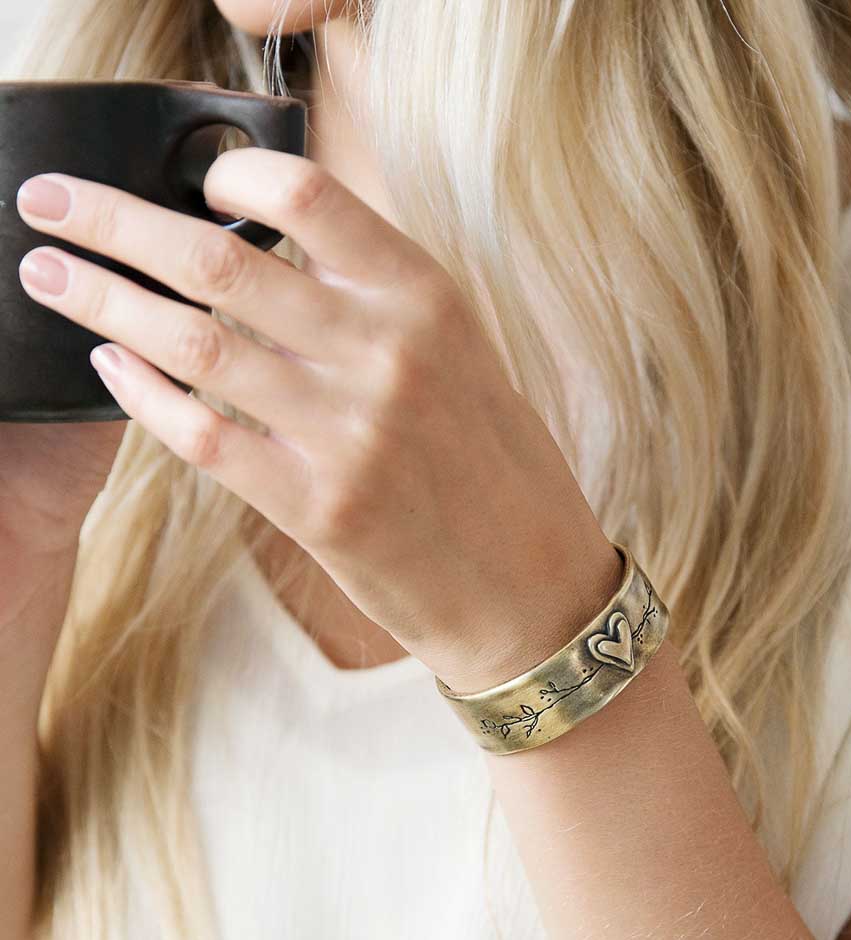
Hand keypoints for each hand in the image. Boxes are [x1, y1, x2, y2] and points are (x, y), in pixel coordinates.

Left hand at [14, 151, 622, 691]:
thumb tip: (274, 252)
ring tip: (49, 275)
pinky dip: (141, 394)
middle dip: (114, 221)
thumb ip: (380, 303)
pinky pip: (201, 435)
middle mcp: (388, 354)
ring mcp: (352, 433)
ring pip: (193, 343)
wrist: (530, 585)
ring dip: (102, 300)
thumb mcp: (465, 357)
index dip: (226, 172)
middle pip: (220, 260)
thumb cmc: (497, 468)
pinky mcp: (318, 507)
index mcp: (428, 300)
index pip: (308, 194)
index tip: (186, 180)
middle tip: (50, 204)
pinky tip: (110, 366)